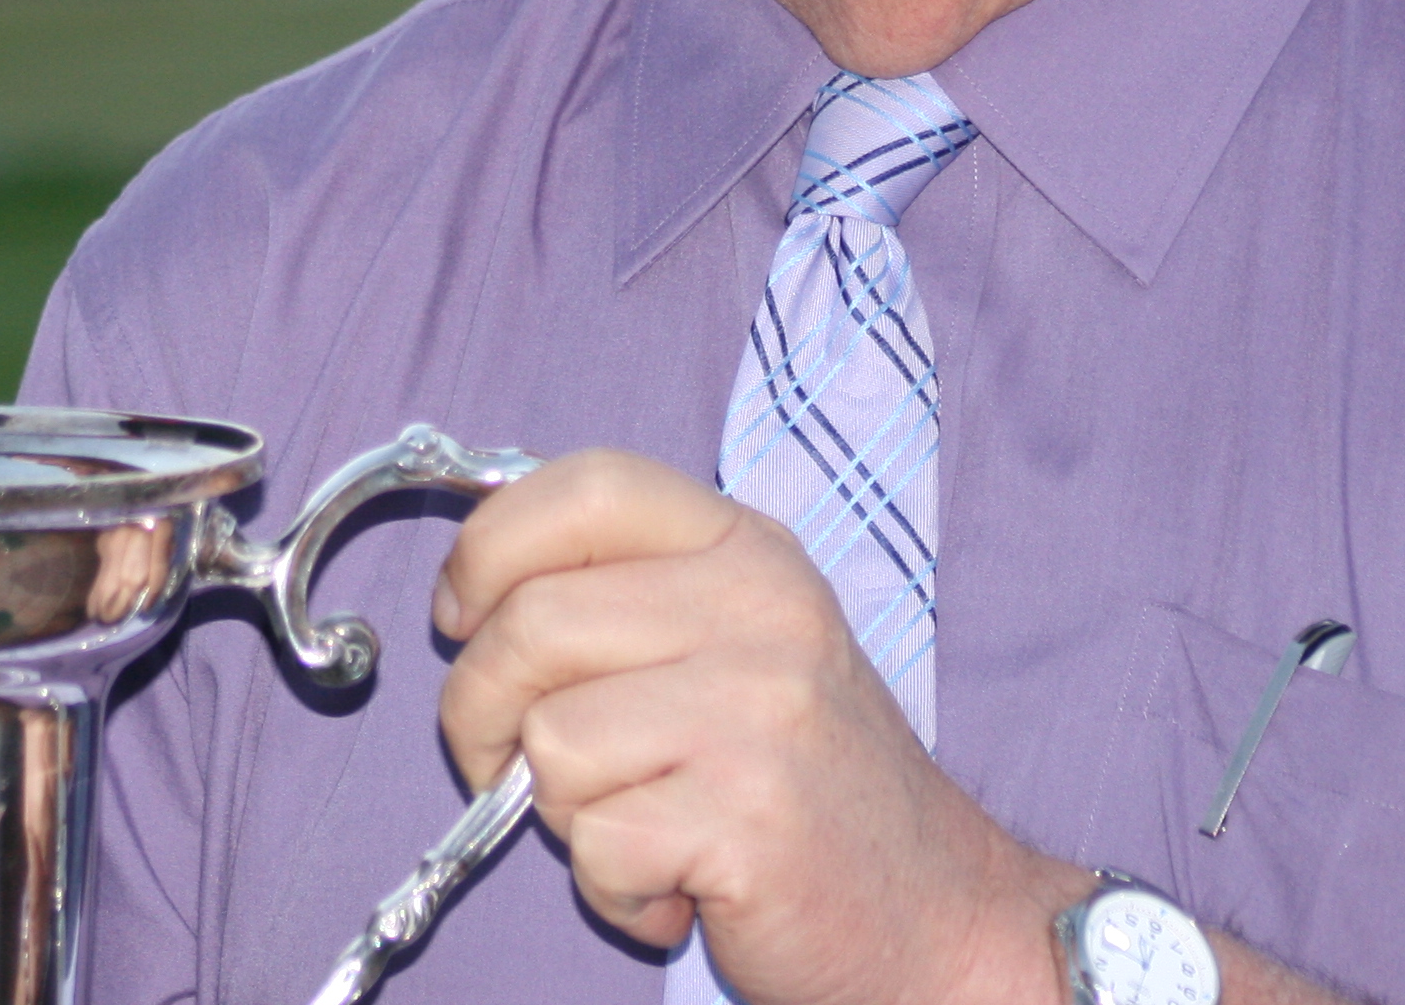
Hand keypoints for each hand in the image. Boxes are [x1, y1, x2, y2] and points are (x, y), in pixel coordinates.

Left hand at [431, 451, 1080, 1004]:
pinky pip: (596, 844)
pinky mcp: (750, 819)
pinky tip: (677, 886)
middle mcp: (762, 613)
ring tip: (642, 825)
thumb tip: (465, 587)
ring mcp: (762, 713)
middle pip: (530, 624)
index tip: (462, 616)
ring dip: (564, 811)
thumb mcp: (733, 643)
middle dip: (482, 710)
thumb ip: (620, 593)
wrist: (942, 915)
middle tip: (512, 763)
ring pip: (550, 741)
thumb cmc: (803, 784)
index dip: (488, 548)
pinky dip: (613, 889)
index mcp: (748, 551)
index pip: (582, 488)